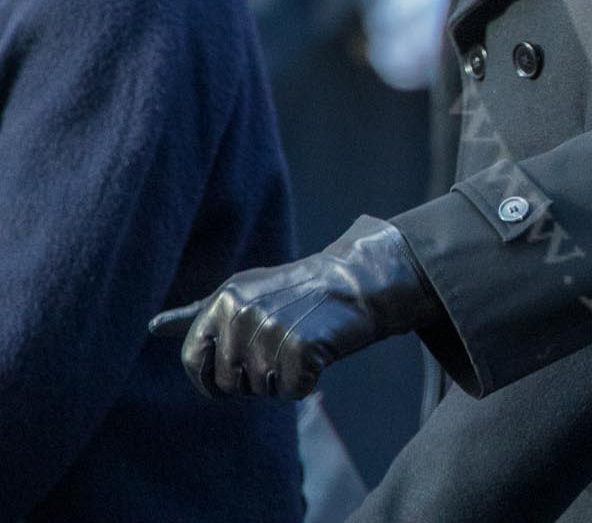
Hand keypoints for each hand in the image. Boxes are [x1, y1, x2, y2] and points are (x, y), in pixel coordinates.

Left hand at [150, 216, 438, 399]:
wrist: (357, 282)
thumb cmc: (297, 292)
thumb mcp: (244, 293)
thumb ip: (199, 315)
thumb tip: (153, 327)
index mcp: (222, 300)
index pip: (193, 361)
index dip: (213, 377)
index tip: (236, 371)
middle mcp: (241, 314)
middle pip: (228, 383)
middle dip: (254, 379)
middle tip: (281, 347)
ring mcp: (271, 330)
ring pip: (261, 390)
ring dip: (283, 378)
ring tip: (302, 344)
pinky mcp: (301, 347)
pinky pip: (293, 391)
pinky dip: (308, 381)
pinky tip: (319, 353)